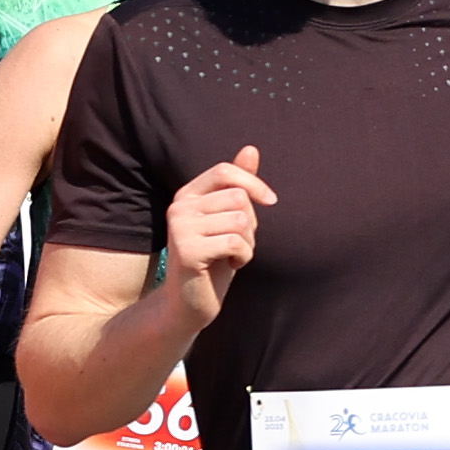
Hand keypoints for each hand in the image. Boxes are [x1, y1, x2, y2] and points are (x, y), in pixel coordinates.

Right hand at [165, 148, 275, 326]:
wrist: (191, 301)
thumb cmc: (216, 257)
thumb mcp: (229, 218)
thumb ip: (237, 186)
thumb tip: (251, 148)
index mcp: (188, 195)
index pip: (224, 172)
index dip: (253, 183)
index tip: (271, 201)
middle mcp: (178, 207)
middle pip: (238, 198)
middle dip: (251, 223)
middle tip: (239, 242)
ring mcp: (179, 228)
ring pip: (240, 220)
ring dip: (248, 242)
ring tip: (234, 254)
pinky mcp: (186, 250)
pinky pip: (235, 242)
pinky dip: (244, 256)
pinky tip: (230, 264)